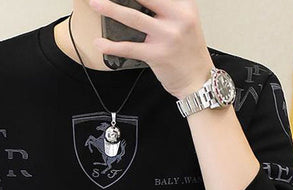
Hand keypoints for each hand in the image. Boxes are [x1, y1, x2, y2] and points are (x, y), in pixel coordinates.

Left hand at [89, 0, 214, 98]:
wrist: (198, 79)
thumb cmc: (188, 52)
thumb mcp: (184, 22)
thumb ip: (166, 9)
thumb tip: (138, 4)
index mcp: (184, 6)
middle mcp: (177, 18)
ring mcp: (167, 37)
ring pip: (133, 18)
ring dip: (110, 9)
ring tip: (95, 3)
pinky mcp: (157, 55)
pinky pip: (129, 48)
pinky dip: (111, 46)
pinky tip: (100, 43)